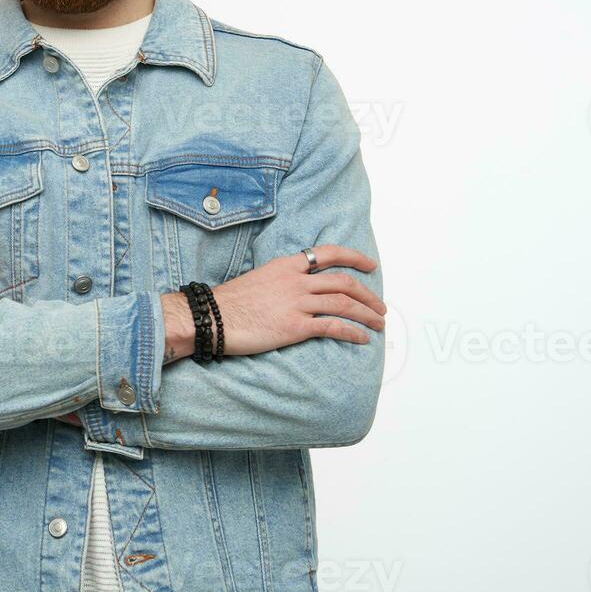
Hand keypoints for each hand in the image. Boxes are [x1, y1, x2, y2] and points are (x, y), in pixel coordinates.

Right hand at [163, 244, 385, 360]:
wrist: (210, 317)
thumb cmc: (229, 302)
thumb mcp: (259, 278)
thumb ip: (282, 280)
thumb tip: (297, 289)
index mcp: (286, 265)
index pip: (328, 253)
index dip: (354, 258)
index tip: (370, 265)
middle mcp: (295, 281)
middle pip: (343, 282)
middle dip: (368, 294)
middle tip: (379, 306)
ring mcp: (296, 303)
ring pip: (344, 304)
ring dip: (367, 314)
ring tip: (378, 323)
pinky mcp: (295, 326)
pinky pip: (333, 327)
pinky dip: (353, 332)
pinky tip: (362, 338)